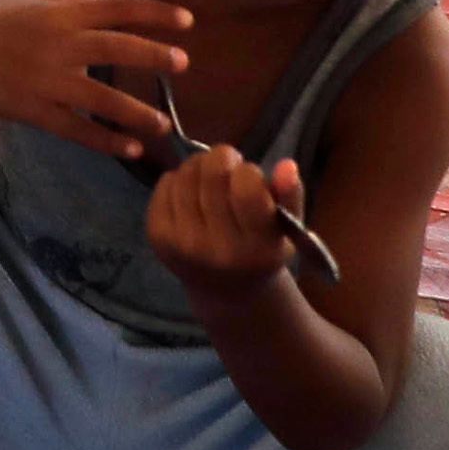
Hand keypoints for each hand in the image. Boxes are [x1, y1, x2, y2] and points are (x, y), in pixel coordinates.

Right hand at [0, 0, 192, 158]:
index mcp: (59, 12)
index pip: (116, 8)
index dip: (154, 13)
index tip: (188, 21)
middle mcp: (56, 43)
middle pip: (114, 47)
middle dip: (152, 55)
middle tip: (184, 63)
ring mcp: (45, 79)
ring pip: (99, 97)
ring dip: (135, 112)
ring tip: (163, 124)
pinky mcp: (33, 109)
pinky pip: (75, 128)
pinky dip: (104, 140)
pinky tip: (130, 149)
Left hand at [147, 144, 306, 298]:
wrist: (227, 289)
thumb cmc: (262, 249)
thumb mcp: (287, 228)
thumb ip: (291, 195)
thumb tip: (286, 165)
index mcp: (256, 248)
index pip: (246, 188)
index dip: (249, 172)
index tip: (251, 178)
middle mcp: (216, 249)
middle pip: (211, 173)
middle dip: (223, 160)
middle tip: (230, 168)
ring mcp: (181, 243)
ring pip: (186, 173)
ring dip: (200, 166)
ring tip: (213, 181)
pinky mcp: (157, 235)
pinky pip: (165, 183)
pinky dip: (179, 179)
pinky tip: (193, 195)